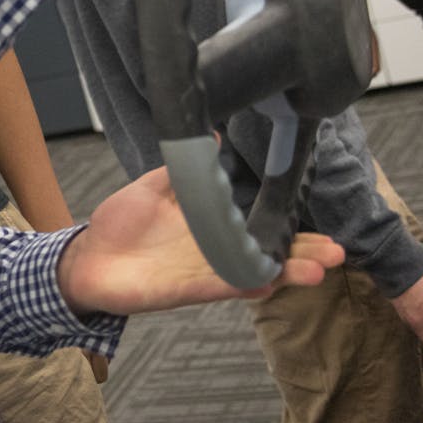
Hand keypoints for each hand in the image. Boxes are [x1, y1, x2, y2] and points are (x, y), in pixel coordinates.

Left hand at [56, 166, 344, 315]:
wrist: (84, 258)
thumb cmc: (118, 225)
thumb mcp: (154, 187)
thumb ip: (185, 166)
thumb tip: (212, 133)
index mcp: (209, 228)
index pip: (258, 230)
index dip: (290, 230)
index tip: (322, 227)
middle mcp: (213, 253)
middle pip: (267, 257)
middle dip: (303, 255)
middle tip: (338, 252)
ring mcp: (201, 273)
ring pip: (253, 274)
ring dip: (285, 273)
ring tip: (319, 269)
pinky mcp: (183, 289)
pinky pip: (220, 286)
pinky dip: (244, 283)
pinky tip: (269, 282)